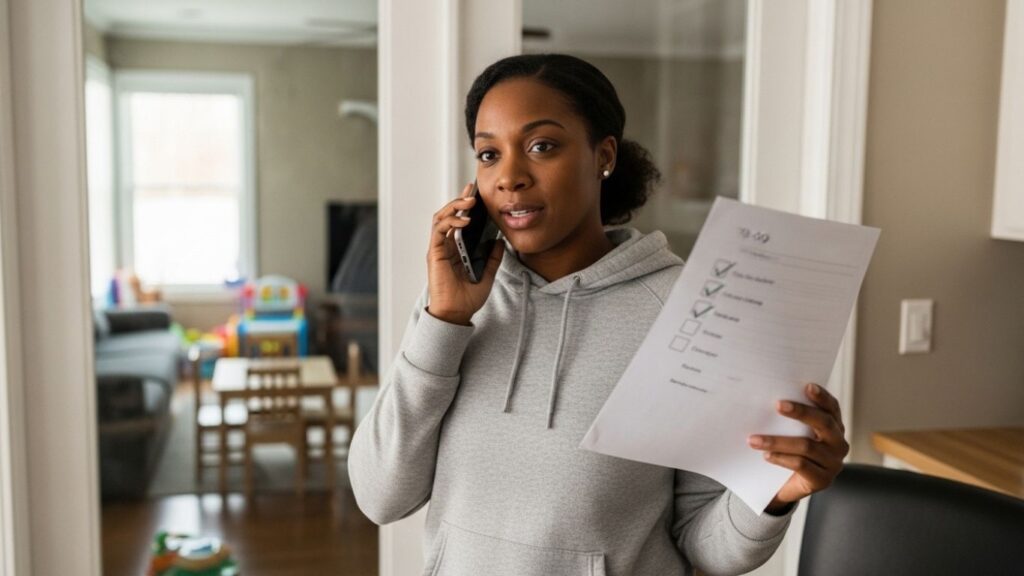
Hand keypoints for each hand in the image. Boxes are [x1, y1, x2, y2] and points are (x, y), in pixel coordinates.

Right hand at [426, 182, 504, 324]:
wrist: (457, 313)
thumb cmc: (468, 297)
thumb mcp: (488, 274)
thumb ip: (493, 257)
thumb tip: (500, 240)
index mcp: (456, 248)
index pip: (459, 220)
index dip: (466, 205)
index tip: (477, 193)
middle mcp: (445, 245)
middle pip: (449, 214)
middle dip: (460, 199)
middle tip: (473, 190)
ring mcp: (438, 248)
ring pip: (441, 217)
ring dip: (454, 206)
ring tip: (470, 201)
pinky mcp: (434, 252)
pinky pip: (439, 230)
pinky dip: (451, 221)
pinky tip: (465, 219)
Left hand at [748, 382, 848, 513]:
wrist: (786, 487)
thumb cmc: (789, 452)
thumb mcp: (792, 433)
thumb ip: (790, 418)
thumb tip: (768, 397)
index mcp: (834, 427)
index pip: (832, 408)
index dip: (822, 397)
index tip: (807, 385)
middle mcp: (839, 444)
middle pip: (824, 423)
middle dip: (801, 412)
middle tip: (778, 405)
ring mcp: (833, 463)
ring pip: (807, 446)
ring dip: (777, 441)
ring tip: (754, 439)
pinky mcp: (822, 480)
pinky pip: (801, 465)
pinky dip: (781, 458)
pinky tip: (766, 455)